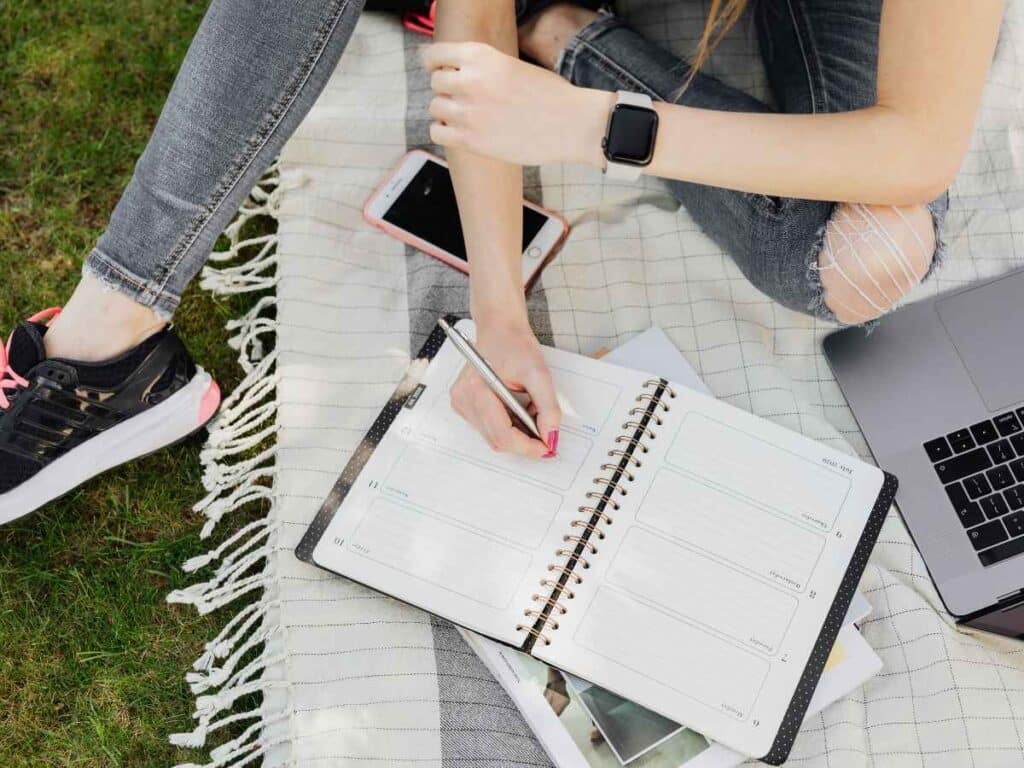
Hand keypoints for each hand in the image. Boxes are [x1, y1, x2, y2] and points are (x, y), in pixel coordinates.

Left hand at [422, 42, 610, 167]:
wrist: (571, 124)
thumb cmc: (551, 96)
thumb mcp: (513, 65)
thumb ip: (483, 69)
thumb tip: (459, 77)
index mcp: (481, 56)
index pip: (435, 54)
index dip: (434, 62)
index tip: (437, 69)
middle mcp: (470, 81)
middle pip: (435, 82)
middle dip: (446, 89)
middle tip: (462, 98)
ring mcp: (469, 112)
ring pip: (435, 107)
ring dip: (446, 111)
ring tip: (465, 116)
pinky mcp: (472, 140)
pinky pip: (438, 132)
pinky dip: (444, 131)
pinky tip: (459, 131)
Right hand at [450, 319, 561, 458]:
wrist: (499, 329)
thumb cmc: (514, 345)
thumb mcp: (539, 373)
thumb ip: (547, 408)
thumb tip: (550, 436)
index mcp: (477, 390)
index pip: (502, 435)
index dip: (528, 447)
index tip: (547, 446)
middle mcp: (464, 400)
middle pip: (498, 440)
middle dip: (525, 439)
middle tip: (544, 427)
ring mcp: (461, 404)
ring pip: (494, 437)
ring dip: (517, 432)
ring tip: (529, 408)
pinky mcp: (464, 405)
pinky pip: (489, 428)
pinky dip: (508, 425)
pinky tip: (516, 408)